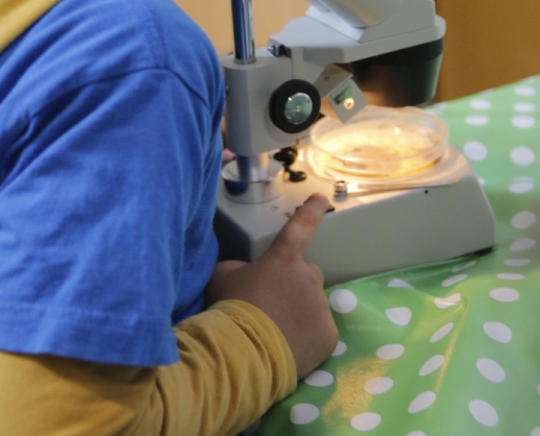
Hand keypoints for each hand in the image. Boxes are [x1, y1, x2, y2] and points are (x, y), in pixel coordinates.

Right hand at [206, 194, 336, 379]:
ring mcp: (320, 306)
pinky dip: (307, 336)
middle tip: (272, 305)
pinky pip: (320, 331)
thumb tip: (244, 272)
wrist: (242, 353)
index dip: (312, 210)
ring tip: (275, 331)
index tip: (323, 199)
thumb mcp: (223, 276)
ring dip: (299, 312)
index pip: (300, 226)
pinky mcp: (328, 334)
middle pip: (305, 275)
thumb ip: (240, 267)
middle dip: (293, 285)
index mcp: (283, 258)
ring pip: (313, 304)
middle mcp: (308, 276)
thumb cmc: (230, 309)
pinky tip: (288, 346)